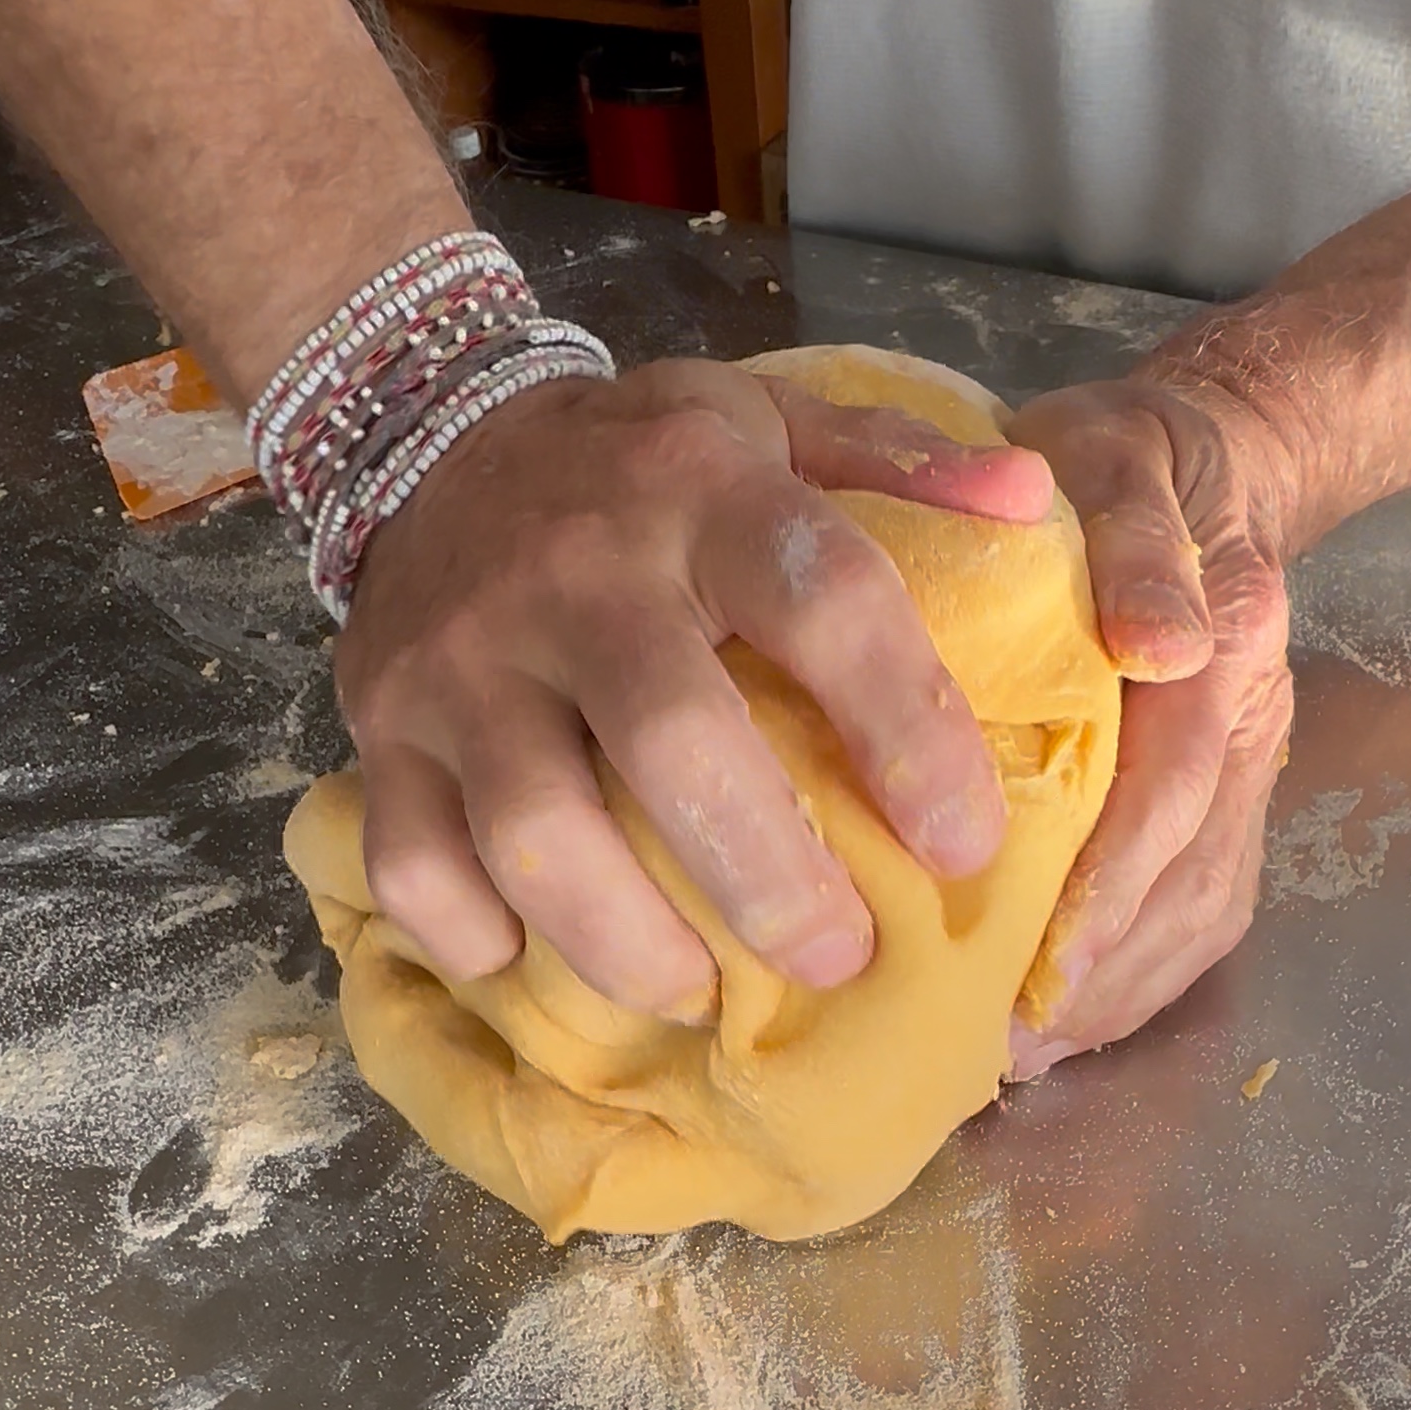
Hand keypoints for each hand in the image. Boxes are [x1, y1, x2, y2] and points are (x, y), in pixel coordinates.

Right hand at [334, 358, 1055, 1020]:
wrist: (432, 433)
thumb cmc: (640, 461)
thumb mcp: (771, 418)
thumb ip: (899, 458)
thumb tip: (1031, 496)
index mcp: (698, 491)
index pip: (824, 602)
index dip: (907, 730)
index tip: (968, 844)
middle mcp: (576, 573)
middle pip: (676, 743)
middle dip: (770, 879)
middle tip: (838, 959)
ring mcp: (463, 657)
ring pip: (535, 828)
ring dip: (627, 938)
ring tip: (697, 991)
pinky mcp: (379, 724)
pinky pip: (413, 861)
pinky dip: (476, 936)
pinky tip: (542, 959)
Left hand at [1002, 380, 1296, 1078]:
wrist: (1207, 454)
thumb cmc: (1123, 456)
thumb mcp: (1113, 455)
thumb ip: (1138, 541)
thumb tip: (1160, 643)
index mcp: (1224, 638)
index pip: (1177, 781)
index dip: (1115, 880)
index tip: (1047, 966)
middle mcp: (1250, 714)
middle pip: (1197, 870)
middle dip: (1109, 970)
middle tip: (1014, 1047)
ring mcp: (1249, 762)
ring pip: (1208, 902)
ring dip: (1128, 989)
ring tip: (1032, 1054)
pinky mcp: (1231, 790)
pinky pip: (1207, 896)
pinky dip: (1148, 968)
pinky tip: (1077, 1013)